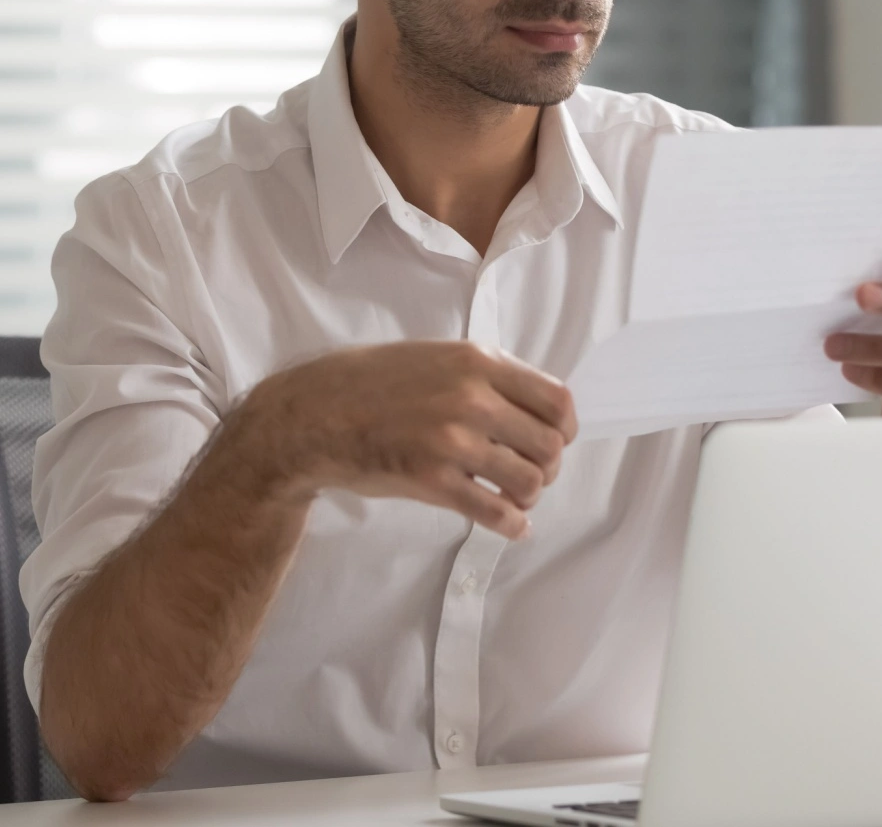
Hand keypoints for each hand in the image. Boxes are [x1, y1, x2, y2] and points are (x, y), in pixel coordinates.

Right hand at [231, 340, 577, 538]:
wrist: (314, 414)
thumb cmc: (373, 382)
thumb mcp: (436, 356)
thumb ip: (485, 375)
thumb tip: (535, 407)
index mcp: (477, 361)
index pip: (557, 400)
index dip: (566, 428)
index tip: (556, 441)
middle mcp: (471, 397)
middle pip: (550, 445)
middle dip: (548, 467)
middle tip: (531, 475)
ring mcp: (452, 440)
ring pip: (528, 481)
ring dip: (529, 496)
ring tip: (514, 497)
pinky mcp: (432, 480)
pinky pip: (495, 512)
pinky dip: (513, 525)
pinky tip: (511, 525)